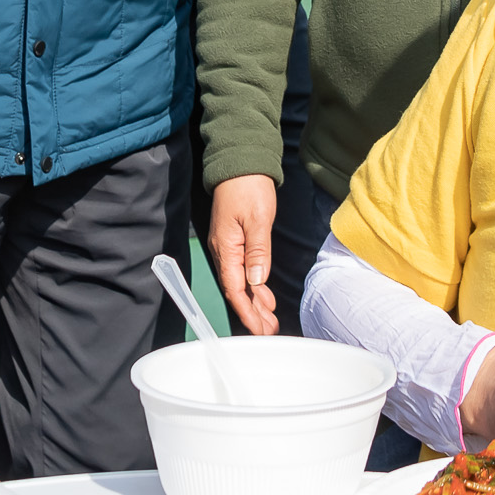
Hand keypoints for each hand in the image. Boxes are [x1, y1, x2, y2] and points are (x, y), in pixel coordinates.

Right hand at [208, 174, 280, 334]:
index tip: (259, 330)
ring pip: (241, 283)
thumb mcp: (257, 219)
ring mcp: (229, 247)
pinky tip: (264, 295)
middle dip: (252, 313)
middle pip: (237, 290)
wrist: (241, 163)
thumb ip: (257, 251)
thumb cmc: (248, 187)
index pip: (235, 289)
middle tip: (270, 331)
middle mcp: (224, 251)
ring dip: (255, 302)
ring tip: (270, 320)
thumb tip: (257, 281)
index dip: (247, 312)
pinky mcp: (236, 241)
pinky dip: (255, 286)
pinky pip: (243, 271)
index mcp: (226, 248)